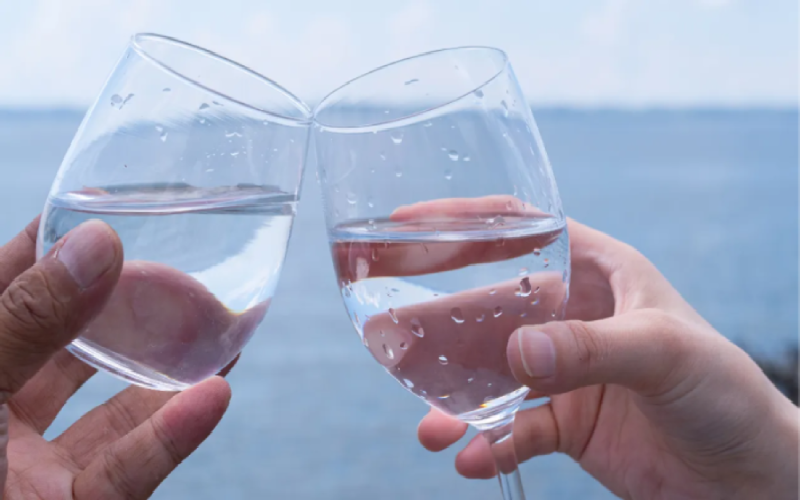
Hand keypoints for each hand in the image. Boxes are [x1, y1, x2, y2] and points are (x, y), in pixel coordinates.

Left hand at [0, 218, 231, 498]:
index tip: (102, 212)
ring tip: (221, 330)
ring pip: (113, 410)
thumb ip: (24, 321)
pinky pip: (130, 473)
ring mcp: (33, 468)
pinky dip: (174, 437)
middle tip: (183, 275)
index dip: (49, 248)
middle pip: (72, 348)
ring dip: (169, 372)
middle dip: (129, 310)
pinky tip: (213, 396)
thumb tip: (96, 243)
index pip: (5, 290)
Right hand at [409, 202, 797, 497]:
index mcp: (596, 272)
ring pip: (488, 374)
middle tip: (384, 336)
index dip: (462, 221)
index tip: (405, 221)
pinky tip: (471, 460)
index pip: (521, 229)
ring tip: (426, 425)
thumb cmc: (726, 391)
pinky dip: (489, 444)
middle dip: (434, 324)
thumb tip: (516, 353)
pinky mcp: (565, 423)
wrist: (748, 477)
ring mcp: (563, 371)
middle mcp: (572, 315)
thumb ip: (591, 348)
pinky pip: (513, 430)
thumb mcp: (665, 352)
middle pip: (485, 307)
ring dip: (451, 396)